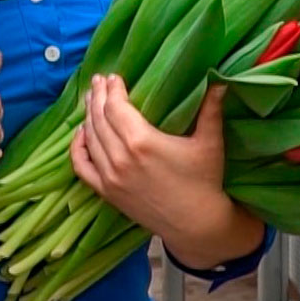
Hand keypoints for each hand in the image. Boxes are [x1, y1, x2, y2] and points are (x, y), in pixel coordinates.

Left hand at [70, 73, 234, 249]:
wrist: (196, 224)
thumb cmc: (205, 180)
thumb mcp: (210, 141)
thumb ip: (211, 107)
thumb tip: (221, 79)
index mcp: (142, 142)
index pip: (116, 106)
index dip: (112, 89)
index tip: (114, 77)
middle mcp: (119, 158)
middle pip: (99, 118)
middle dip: (97, 96)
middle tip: (99, 80)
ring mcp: (109, 177)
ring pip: (90, 138)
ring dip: (88, 115)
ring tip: (91, 99)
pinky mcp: (106, 193)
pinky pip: (81, 166)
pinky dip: (78, 147)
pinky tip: (81, 133)